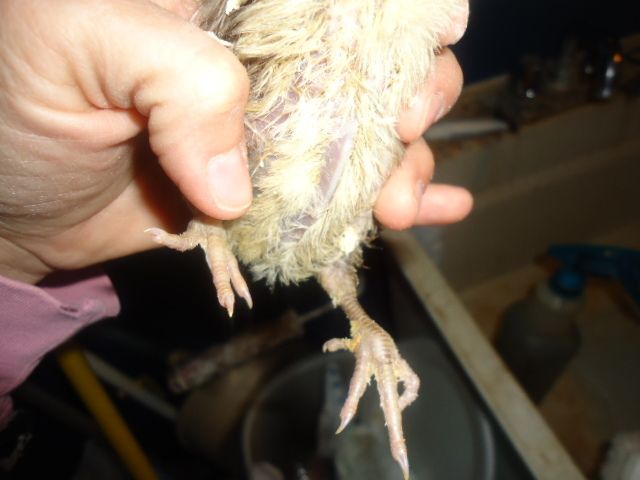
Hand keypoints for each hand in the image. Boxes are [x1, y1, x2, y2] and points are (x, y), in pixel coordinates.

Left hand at [0, 0, 469, 284]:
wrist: (13, 202)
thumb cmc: (18, 100)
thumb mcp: (76, 44)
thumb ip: (173, 80)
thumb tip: (236, 186)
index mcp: (233, 0)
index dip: (395, 10)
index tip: (434, 29)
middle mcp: (265, 55)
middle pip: (372, 57)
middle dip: (411, 88)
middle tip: (403, 125)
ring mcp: (274, 125)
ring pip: (370, 129)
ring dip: (405, 160)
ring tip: (399, 197)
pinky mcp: (272, 186)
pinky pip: (342, 190)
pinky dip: (395, 200)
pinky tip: (435, 208)